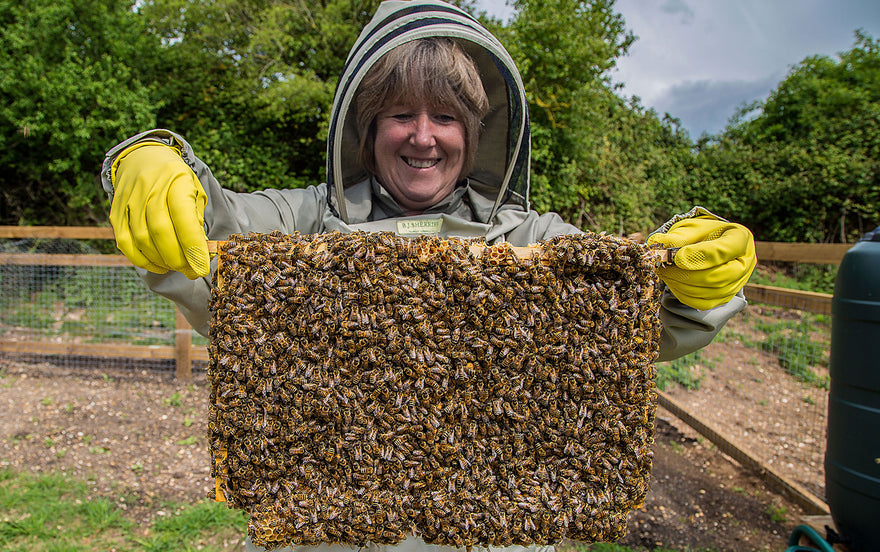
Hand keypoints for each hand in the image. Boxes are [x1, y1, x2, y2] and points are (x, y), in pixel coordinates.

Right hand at [109, 143, 209, 278]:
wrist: (144, 159)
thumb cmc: (176, 181)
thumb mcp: (195, 193)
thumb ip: (198, 222)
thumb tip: (202, 254)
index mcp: (176, 181)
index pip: (183, 218)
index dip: (193, 246)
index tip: (202, 267)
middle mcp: (150, 189)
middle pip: (161, 232)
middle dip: (179, 259)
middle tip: (191, 271)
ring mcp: (129, 201)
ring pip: (143, 240)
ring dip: (162, 261)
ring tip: (178, 267)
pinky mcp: (116, 213)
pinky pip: (126, 243)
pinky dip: (143, 260)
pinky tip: (158, 265)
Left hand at [647, 216, 756, 309]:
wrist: (706, 245)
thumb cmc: (701, 234)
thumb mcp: (691, 228)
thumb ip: (677, 236)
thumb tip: (657, 243)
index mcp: (740, 238)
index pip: (724, 250)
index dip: (700, 256)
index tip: (677, 257)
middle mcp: (746, 262)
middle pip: (717, 276)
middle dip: (686, 274)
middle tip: (664, 267)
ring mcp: (738, 283)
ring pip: (710, 292)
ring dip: (682, 284)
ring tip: (665, 273)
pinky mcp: (725, 297)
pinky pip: (704, 303)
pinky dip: (685, 294)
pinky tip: (673, 283)